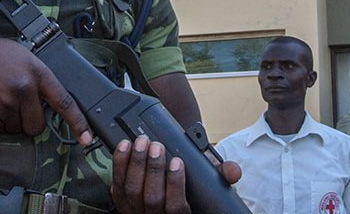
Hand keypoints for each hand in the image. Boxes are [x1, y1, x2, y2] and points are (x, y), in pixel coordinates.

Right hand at [0, 33, 91, 142]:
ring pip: (16, 129)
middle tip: (12, 105)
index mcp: (36, 70)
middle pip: (37, 125)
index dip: (78, 122)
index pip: (64, 101)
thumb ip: (35, 74)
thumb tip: (47, 98)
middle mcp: (24, 87)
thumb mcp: (17, 54)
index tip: (87, 139)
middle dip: (27, 122)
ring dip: (6, 120)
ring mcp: (7, 102)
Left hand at [110, 136, 242, 213]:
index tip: (177, 161)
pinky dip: (119, 164)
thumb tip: (233, 172)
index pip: (176, 207)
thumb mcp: (207, 183)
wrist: (165, 194)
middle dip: (153, 170)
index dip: (175, 184)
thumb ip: (221, 175)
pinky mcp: (121, 201)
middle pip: (151, 198)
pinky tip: (124, 146)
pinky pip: (116, 184)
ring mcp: (136, 212)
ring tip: (142, 142)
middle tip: (156, 146)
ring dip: (136, 164)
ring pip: (132, 191)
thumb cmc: (189, 188)